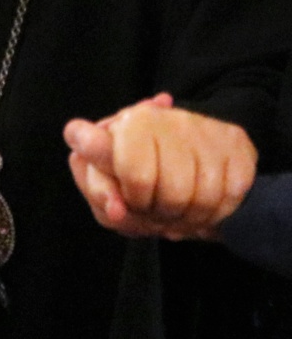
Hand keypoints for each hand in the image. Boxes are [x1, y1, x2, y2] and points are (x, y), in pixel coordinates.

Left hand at [64, 96, 256, 238]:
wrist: (174, 151)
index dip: (135, 201)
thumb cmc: (128, 166)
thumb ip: (101, 191)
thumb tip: (116, 211)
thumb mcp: (102, 176)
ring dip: (190, 220)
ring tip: (176, 215)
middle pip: (175, 194)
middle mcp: (173, 118)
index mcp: (132, 122)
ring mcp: (208, 128)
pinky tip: (201, 208)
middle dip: (162, 216)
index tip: (130, 201)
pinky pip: (233, 194)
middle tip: (155, 213)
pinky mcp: (237, 142)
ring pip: (206, 198)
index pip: (137, 176)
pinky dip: (217, 212)